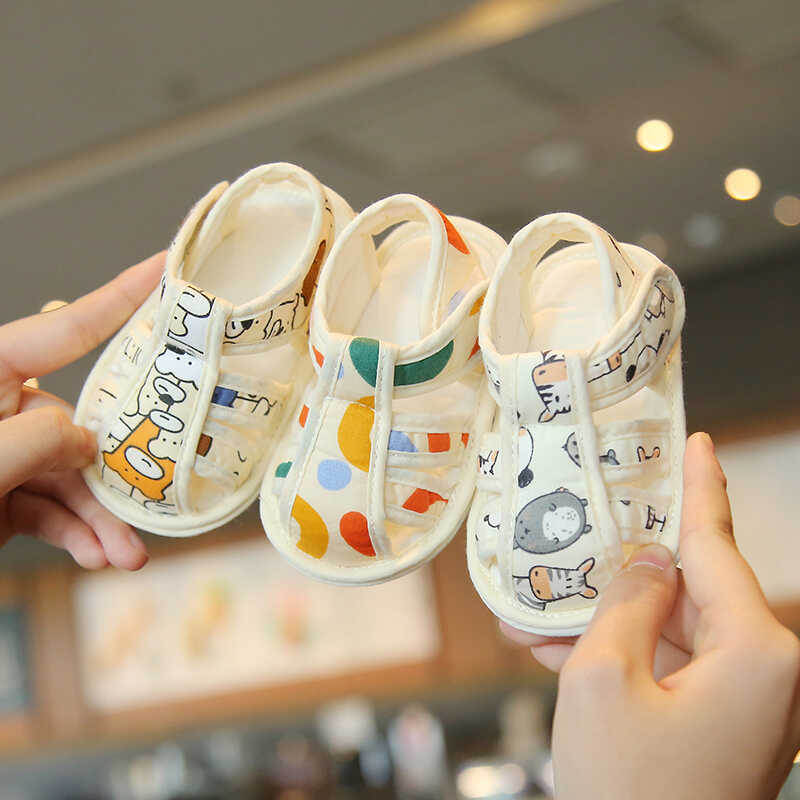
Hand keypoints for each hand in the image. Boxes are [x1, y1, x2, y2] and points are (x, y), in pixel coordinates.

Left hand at [0, 253, 163, 569]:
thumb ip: (35, 442)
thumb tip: (87, 438)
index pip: (62, 331)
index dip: (119, 298)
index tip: (166, 269)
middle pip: (75, 426)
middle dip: (111, 471)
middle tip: (151, 494)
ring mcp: (0, 456)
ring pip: (68, 477)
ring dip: (101, 518)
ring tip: (126, 554)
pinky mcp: (1, 497)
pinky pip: (51, 509)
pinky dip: (76, 532)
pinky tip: (97, 554)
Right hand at [502, 432, 799, 799]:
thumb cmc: (628, 792)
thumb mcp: (603, 680)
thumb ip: (626, 602)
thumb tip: (648, 561)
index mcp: (757, 654)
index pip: (719, 547)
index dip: (702, 488)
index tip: (699, 442)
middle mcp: (767, 673)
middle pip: (690, 590)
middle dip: (625, 570)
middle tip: (584, 531)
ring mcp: (746, 703)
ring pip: (672, 630)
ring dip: (610, 620)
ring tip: (542, 607)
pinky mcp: (722, 724)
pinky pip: (670, 668)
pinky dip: (621, 657)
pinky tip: (559, 648)